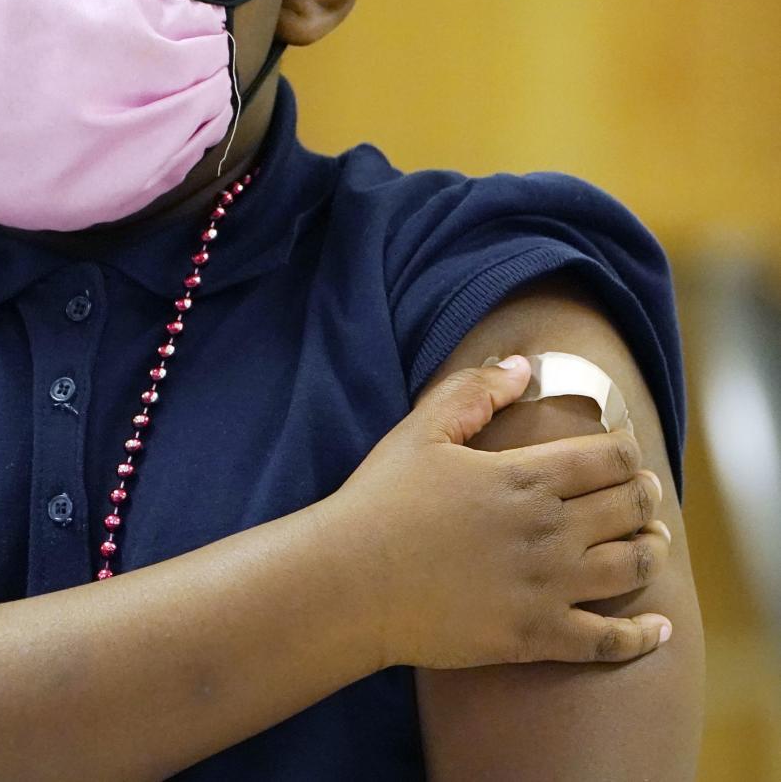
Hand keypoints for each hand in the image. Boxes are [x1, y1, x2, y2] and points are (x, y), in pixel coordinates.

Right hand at [324, 355, 671, 671]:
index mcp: (526, 476)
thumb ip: (473, 391)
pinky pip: (608, 641)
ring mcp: (547, 587)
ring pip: (632, 567)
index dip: (626, 451)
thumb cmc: (379, 502)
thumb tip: (522, 364)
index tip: (620, 453)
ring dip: (651, 550)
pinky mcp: (534, 637)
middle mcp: (550, 530)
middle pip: (631, 507)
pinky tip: (658, 629)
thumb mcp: (420, 432)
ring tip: (652, 544)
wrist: (348, 583)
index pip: (612, 457)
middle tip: (642, 494)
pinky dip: (642, 636)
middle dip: (644, 496)